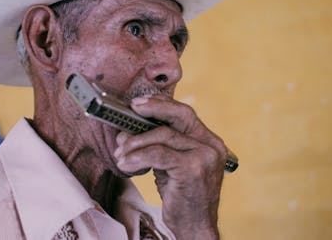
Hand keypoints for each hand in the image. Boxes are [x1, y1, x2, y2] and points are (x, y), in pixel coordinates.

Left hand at [113, 95, 227, 239]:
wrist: (196, 228)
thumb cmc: (182, 197)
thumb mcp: (173, 165)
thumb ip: (159, 146)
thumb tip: (127, 131)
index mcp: (209, 141)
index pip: (185, 113)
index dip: (161, 104)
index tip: (139, 103)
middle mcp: (211, 146)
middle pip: (179, 115)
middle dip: (153, 108)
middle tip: (131, 109)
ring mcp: (204, 157)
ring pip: (163, 135)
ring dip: (136, 141)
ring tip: (120, 152)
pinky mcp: (192, 169)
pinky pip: (158, 154)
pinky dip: (138, 156)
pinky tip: (126, 163)